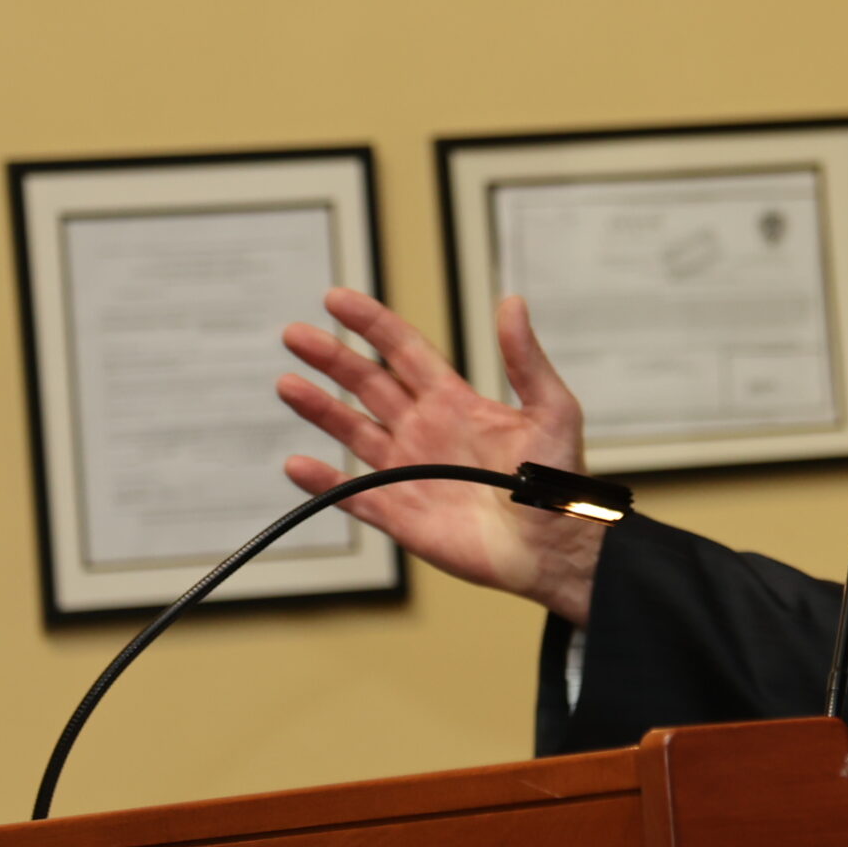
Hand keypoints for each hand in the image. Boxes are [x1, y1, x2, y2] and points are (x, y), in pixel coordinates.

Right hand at [278, 289, 603, 623]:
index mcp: (456, 402)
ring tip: (287, 384)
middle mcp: (426, 430)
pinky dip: (324, 482)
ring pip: (353, 432)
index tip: (337, 299)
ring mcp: (410, 471)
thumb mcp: (552, 410)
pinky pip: (354, 496)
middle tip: (295, 335)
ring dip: (321, 409)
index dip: (372, 324)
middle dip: (333, 358)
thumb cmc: (559, 481)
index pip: (404, 351)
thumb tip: (513, 302)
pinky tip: (297, 464)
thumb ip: (525, 359)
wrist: (555, 546)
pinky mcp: (402, 514)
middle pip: (369, 384)